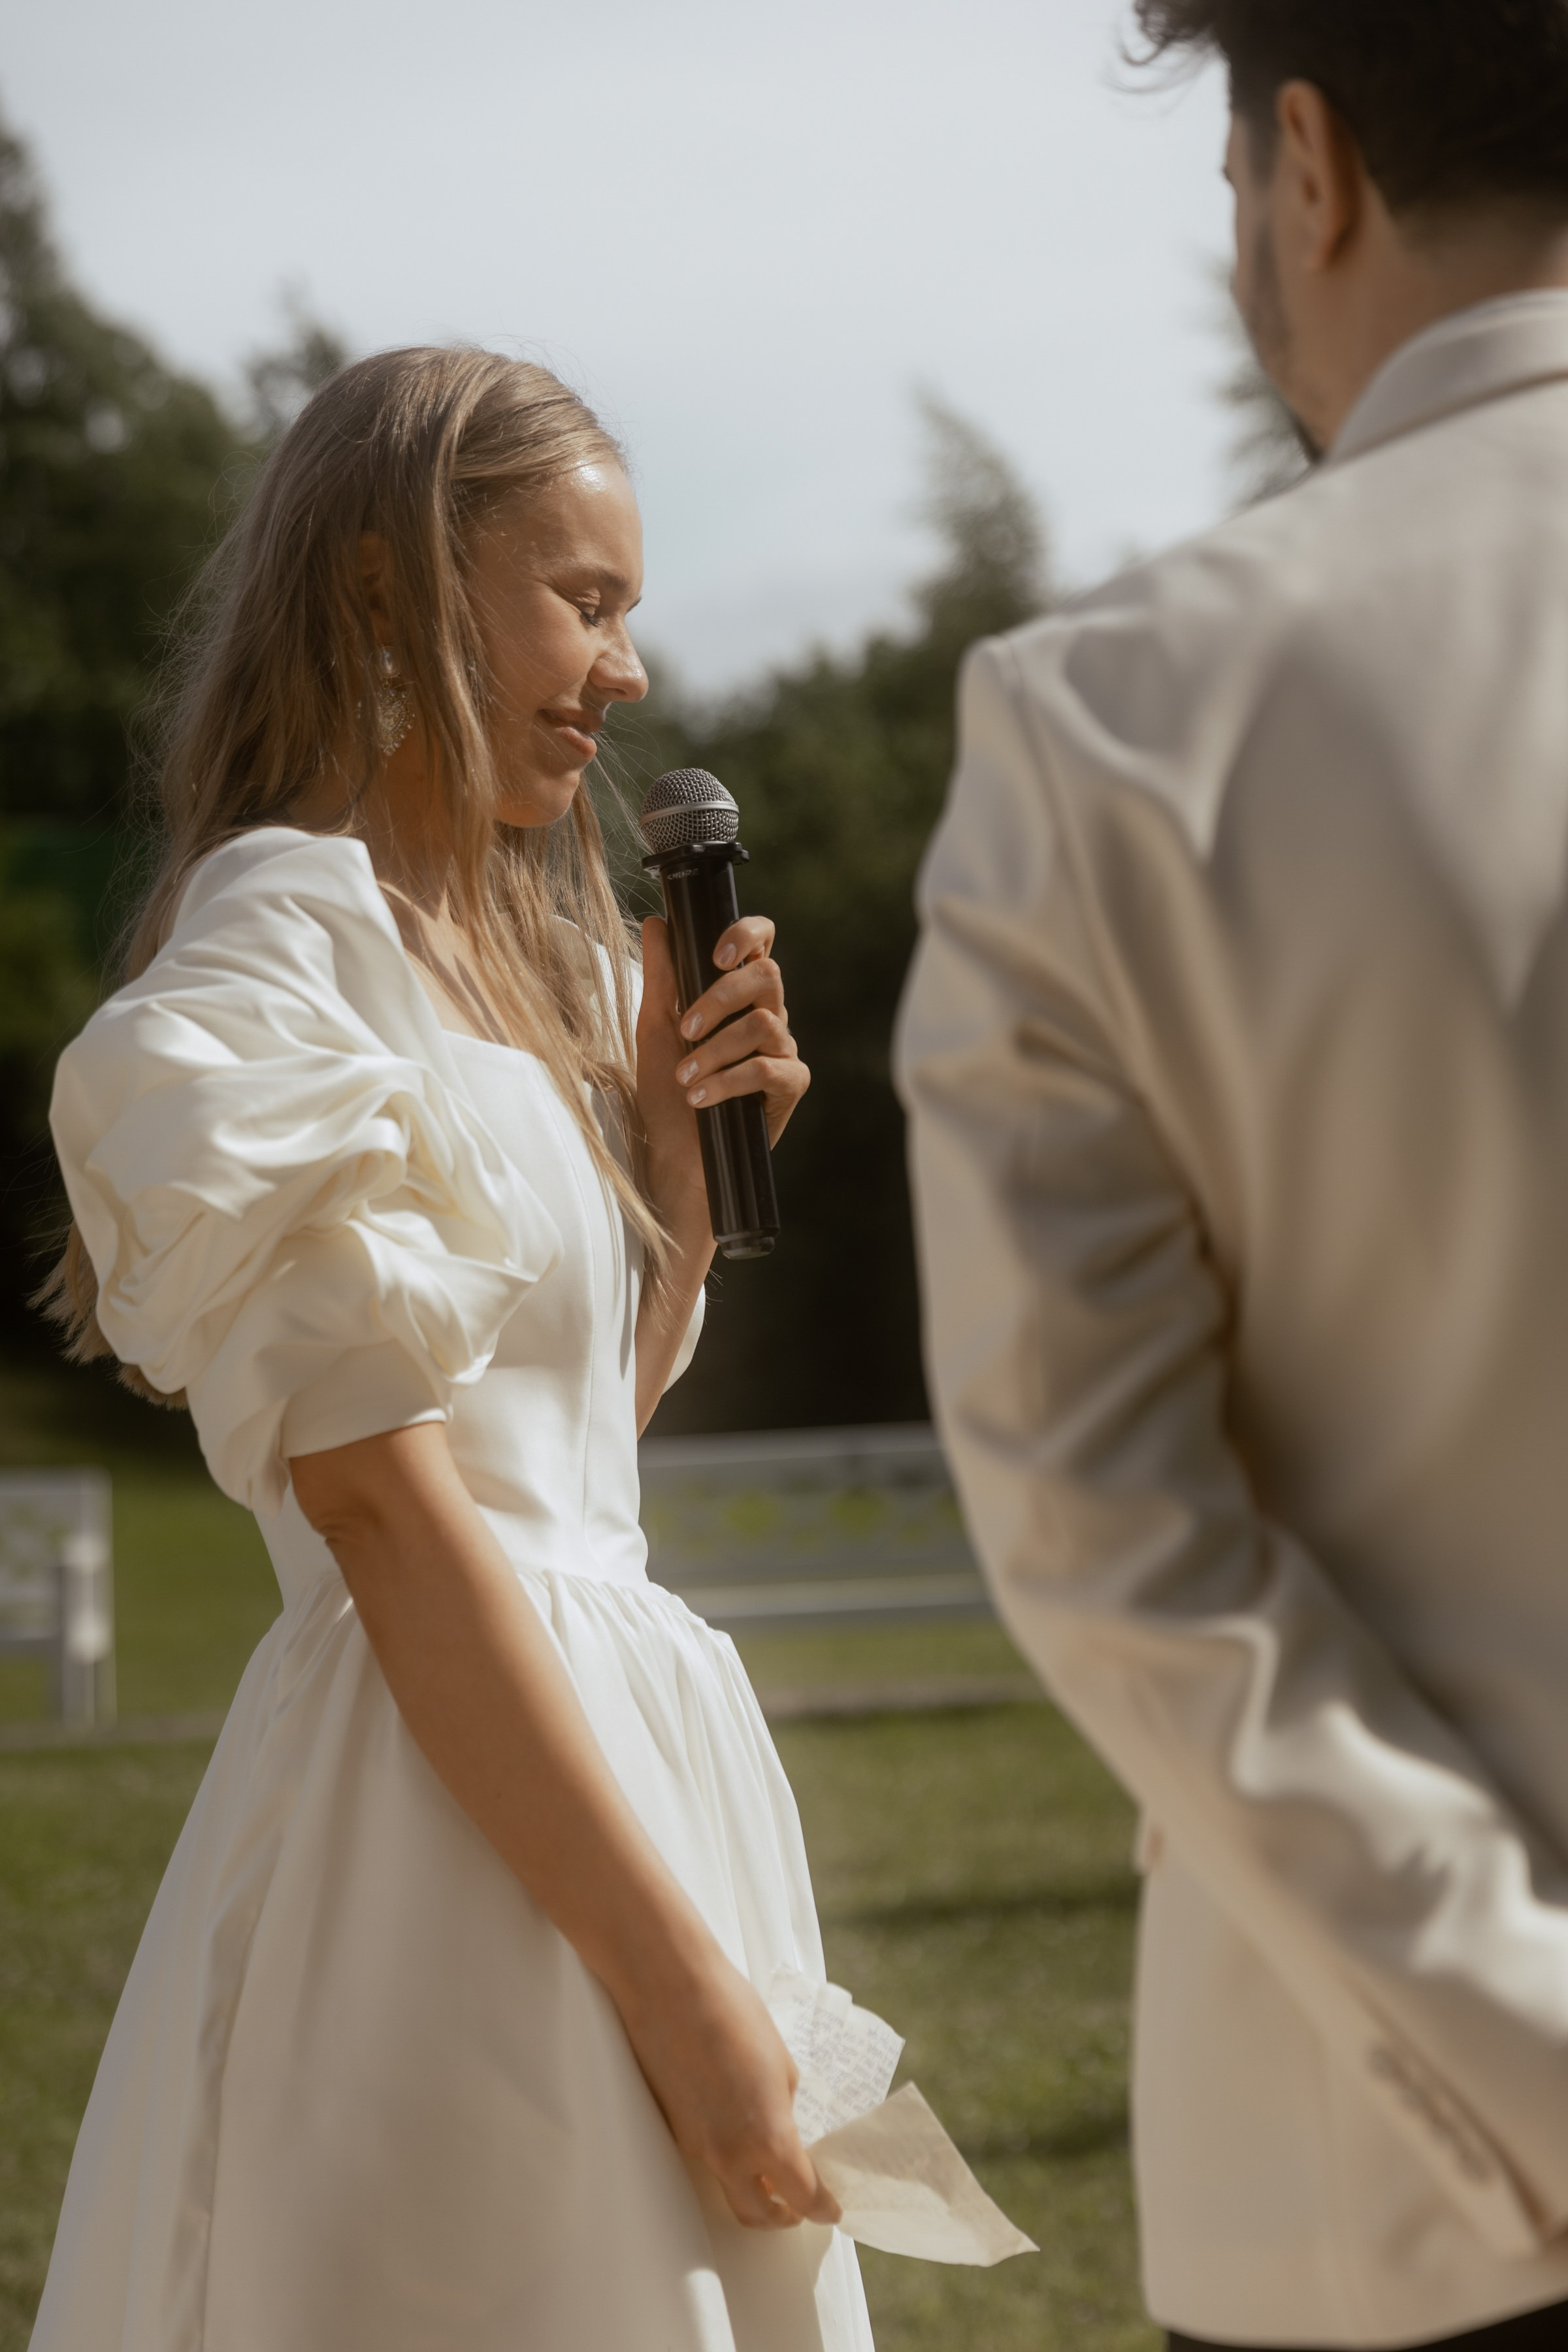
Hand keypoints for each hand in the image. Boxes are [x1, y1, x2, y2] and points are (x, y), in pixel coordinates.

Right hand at [615, 1943, 840, 2231]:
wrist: (669, 1988)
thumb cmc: (733, 2015)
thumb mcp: (781, 2065)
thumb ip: (784, 2109)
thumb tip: (781, 2128)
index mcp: (768, 2140)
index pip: (802, 2197)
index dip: (823, 2208)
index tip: (832, 2209)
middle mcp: (729, 2155)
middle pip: (757, 2215)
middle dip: (783, 2216)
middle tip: (799, 2204)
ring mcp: (695, 2146)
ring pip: (728, 2189)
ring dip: (752, 2191)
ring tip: (768, 2171)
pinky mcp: (673, 2129)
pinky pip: (705, 2158)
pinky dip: (726, 2159)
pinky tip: (732, 2126)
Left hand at [637, 914, 809, 1194]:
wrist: (674, 1157)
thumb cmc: (664, 1094)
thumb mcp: (653, 1029)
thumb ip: (660, 977)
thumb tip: (656, 923)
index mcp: (739, 995)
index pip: (761, 945)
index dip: (747, 934)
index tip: (715, 954)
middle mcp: (768, 1015)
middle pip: (768, 976)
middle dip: (720, 997)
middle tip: (685, 1028)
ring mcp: (783, 1050)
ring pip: (763, 1024)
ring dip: (715, 1050)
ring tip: (685, 1077)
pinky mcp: (790, 1086)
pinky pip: (768, 1069)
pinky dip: (728, 1082)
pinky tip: (701, 1097)